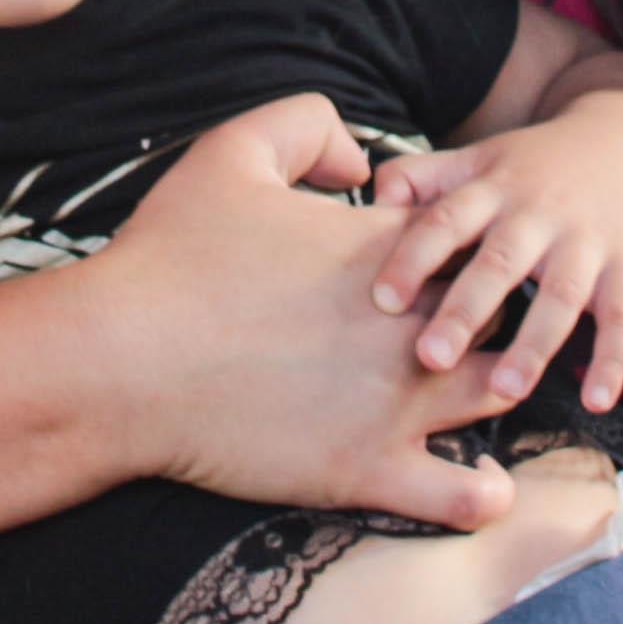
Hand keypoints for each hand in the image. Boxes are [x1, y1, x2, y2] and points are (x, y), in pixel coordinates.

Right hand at [95, 95, 517, 531]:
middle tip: (461, 321)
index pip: (474, 238)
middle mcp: (413, 324)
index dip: (464, 243)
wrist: (119, 361)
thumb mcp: (232, 150)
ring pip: (504, 392)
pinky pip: (465, 495)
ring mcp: (399, 403)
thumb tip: (362, 160)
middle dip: (493, 312)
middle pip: (501, 310)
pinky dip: (483, 493)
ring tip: (481, 393)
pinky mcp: (370, 471)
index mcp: (390, 250)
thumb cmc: (170, 256)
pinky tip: (480, 484)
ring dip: (503, 388)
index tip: (436, 256)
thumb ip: (310, 128)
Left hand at [369, 91, 622, 412]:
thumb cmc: (536, 166)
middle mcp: (539, 215)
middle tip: (431, 357)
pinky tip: (597, 401)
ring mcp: (586, 244)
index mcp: (493, 189)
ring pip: (560, 296)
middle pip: (499, 263)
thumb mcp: (479, 158)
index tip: (383, 300)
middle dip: (466, 310)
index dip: (414, 258)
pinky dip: (614, 361)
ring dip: (534, 345)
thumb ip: (421, 176)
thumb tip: (372, 199)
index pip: (446, 221)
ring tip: (505, 389)